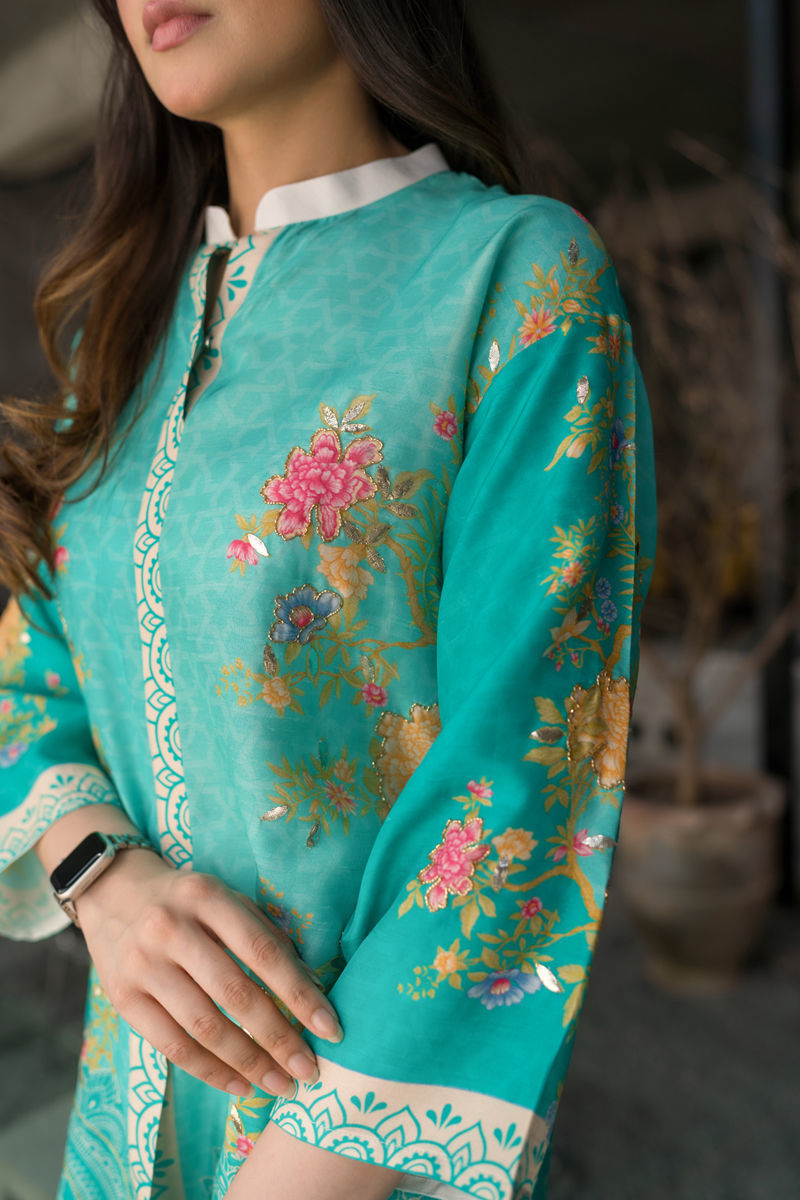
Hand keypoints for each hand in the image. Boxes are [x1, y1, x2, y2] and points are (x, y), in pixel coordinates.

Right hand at [75, 851, 342, 1098]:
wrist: (112, 892)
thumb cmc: (187, 902)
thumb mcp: (225, 898)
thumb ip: (264, 934)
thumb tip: (311, 987)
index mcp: (208, 898)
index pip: (263, 951)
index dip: (300, 993)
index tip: (330, 1028)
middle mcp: (172, 930)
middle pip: (234, 994)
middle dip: (278, 1038)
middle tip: (308, 1070)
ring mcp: (143, 965)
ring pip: (203, 1026)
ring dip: (248, 1062)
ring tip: (279, 1084)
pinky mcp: (122, 997)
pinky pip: (171, 1045)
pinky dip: (209, 1071)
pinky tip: (239, 1085)